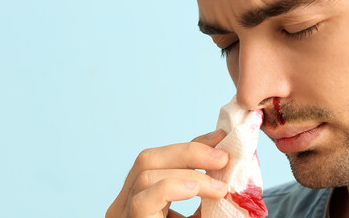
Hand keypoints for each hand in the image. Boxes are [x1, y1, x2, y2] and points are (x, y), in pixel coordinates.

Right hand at [106, 130, 229, 217]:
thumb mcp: (202, 213)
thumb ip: (208, 190)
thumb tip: (225, 157)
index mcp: (139, 198)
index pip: (159, 160)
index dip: (192, 146)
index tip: (221, 139)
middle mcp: (125, 203)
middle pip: (147, 159)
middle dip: (189, 152)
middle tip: (223, 158)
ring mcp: (123, 214)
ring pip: (145, 174)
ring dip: (189, 173)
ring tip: (220, 187)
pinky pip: (143, 199)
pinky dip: (172, 187)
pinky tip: (196, 189)